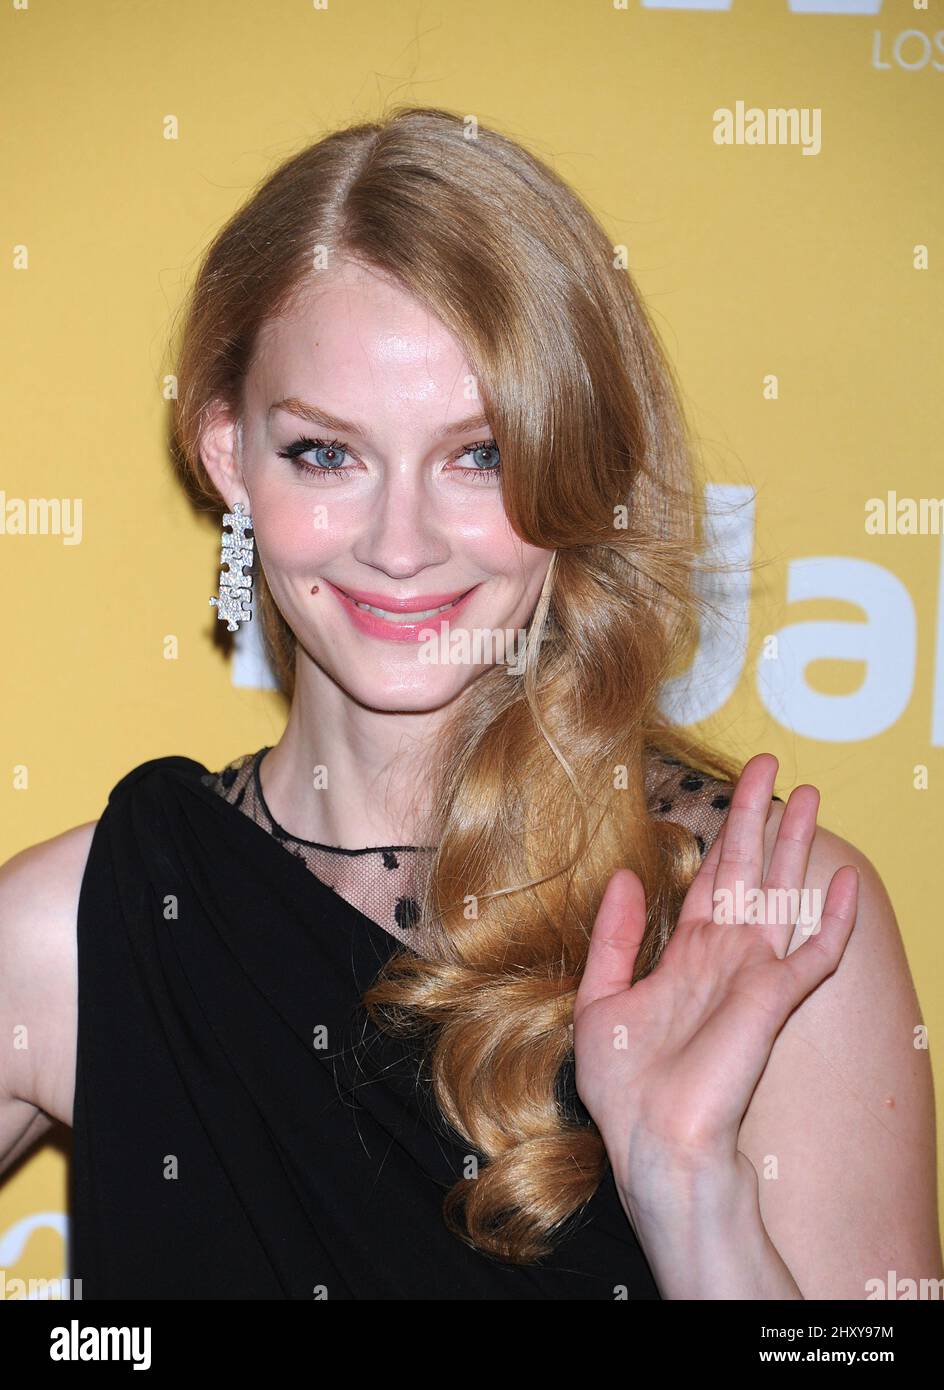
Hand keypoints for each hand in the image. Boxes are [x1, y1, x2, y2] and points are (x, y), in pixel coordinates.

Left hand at [572, 753, 858, 1211]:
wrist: (652, 1142)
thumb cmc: (626, 1087)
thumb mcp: (600, 1001)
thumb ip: (614, 938)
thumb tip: (624, 876)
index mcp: (685, 955)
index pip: (708, 880)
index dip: (719, 834)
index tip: (732, 791)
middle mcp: (724, 956)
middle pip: (746, 869)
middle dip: (758, 817)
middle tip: (770, 764)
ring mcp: (753, 975)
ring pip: (781, 893)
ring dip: (796, 845)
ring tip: (811, 796)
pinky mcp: (774, 1000)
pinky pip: (814, 952)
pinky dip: (833, 919)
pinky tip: (845, 882)